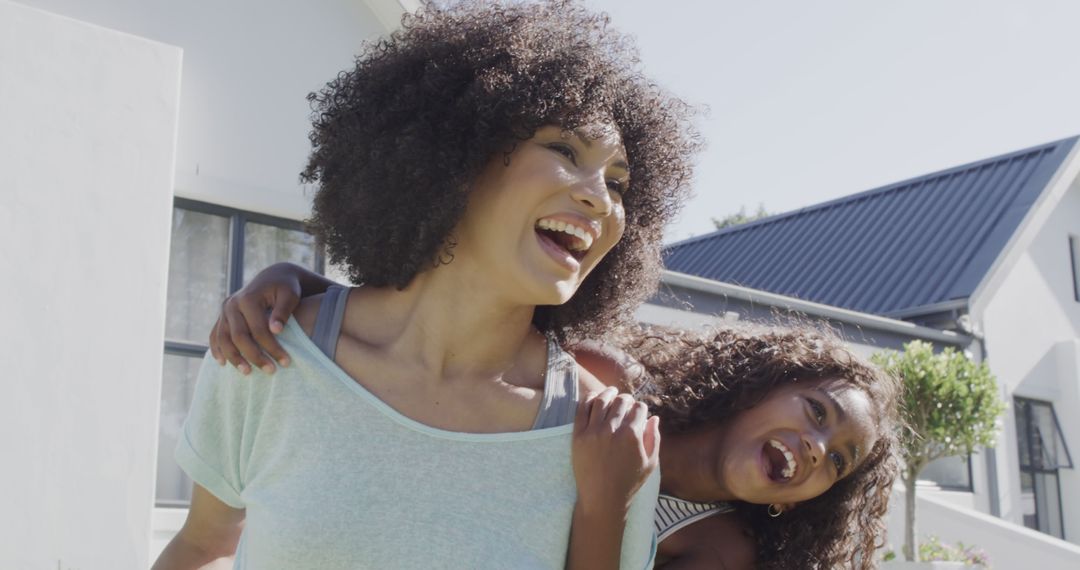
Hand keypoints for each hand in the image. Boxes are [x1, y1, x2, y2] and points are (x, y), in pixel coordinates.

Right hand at [209, 263, 303, 374]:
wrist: (273, 278)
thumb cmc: (285, 288)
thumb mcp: (290, 295)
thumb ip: (283, 311)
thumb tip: (275, 330)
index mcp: (248, 298)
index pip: (258, 329)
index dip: (272, 347)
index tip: (286, 361)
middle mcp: (232, 304)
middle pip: (239, 337)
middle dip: (254, 356)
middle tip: (271, 371)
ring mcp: (224, 311)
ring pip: (223, 339)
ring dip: (234, 358)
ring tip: (248, 373)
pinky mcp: (222, 317)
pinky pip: (215, 335)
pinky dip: (217, 349)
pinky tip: (223, 363)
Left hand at [572, 387, 660, 515]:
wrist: (602, 499)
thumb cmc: (629, 483)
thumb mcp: (650, 463)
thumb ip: (654, 438)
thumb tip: (654, 417)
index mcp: (632, 436)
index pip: (639, 408)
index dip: (641, 408)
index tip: (639, 411)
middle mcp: (612, 430)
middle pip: (621, 401)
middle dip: (627, 399)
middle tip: (626, 402)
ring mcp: (593, 432)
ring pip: (601, 401)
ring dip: (608, 393)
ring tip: (610, 393)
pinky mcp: (578, 436)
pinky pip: (582, 409)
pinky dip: (589, 399)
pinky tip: (594, 398)